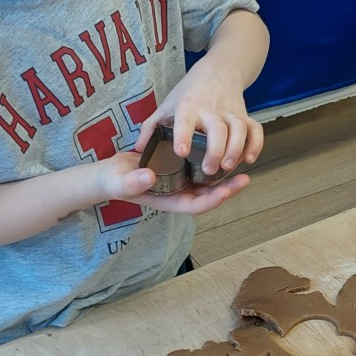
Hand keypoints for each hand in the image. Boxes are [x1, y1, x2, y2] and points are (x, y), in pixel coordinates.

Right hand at [96, 151, 250, 215]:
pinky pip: (201, 169)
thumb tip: (149, 177)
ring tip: (242, 163)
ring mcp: (180, 182)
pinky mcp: (180, 169)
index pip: (195, 206)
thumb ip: (133, 182)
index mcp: (168, 201)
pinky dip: (214, 162)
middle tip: (244, 178)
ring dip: (225, 175)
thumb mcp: (120, 181)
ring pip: (208, 182)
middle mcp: (178, 193)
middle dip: (227, 189)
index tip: (225, 191)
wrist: (110, 173)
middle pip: (208, 195)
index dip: (211, 200)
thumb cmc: (114, 180)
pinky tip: (225, 149)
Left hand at [133, 62, 263, 176]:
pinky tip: (250, 159)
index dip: (184, 135)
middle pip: (217, 128)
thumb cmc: (189, 91)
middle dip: (215, 150)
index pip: (185, 120)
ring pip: (238, 129)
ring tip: (228, 168)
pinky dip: (255, 144)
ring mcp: (230, 111)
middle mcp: (211, 108)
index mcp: (188, 106)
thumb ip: (151, 127)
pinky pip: (255, 129)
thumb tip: (139, 150)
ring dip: (236, 149)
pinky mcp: (245, 114)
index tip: (181, 152)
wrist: (219, 69)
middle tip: (209, 170)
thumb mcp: (167, 104)